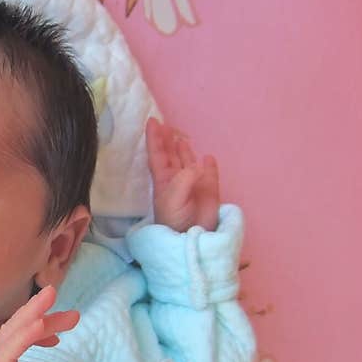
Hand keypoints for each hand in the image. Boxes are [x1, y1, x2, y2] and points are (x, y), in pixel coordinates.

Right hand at [0, 285, 77, 361]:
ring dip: (33, 313)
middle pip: (20, 328)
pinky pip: (8, 350)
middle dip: (44, 315)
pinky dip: (24, 335)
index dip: (41, 331)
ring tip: (50, 296)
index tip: (60, 334)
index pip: (21, 338)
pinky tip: (38, 324)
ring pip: (12, 331)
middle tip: (73, 313)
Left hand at [146, 117, 219, 231]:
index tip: (152, 122)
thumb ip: (184, 180)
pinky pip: (210, 172)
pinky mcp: (210, 190)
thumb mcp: (173, 200)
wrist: (191, 239)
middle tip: (165, 124)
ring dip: (185, 150)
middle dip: (168, 140)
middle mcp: (177, 179)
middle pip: (172, 155)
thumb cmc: (175, 222)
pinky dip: (209, 165)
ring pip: (189, 161)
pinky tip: (207, 157)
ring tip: (182, 137)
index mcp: (163, 181)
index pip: (157, 156)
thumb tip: (198, 164)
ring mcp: (194, 184)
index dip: (154, 139)